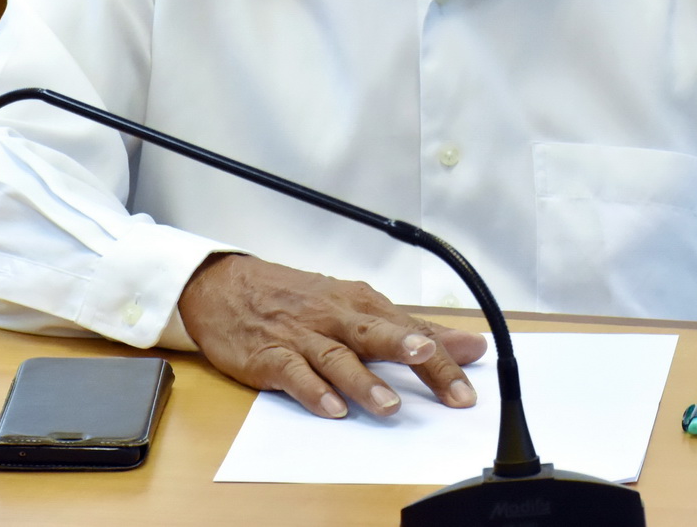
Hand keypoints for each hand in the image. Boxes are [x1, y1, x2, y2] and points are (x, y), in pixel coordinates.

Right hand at [177, 254, 489, 418]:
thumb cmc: (298, 300)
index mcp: (361, 304)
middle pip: (378, 336)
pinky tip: (331, 408)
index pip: (409, 330)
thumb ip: (412, 329)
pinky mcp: (271, 357)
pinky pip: (295, 374)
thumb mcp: (355, 306)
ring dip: (364, 380)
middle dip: (408, 352)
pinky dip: (313, 391)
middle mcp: (336, 317)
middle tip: (431, 362)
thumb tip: (469, 347)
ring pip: (338, 357)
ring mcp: (303, 337)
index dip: (441, 356)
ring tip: (389, 404)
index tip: (470, 380)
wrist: (226, 287)